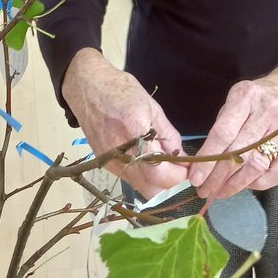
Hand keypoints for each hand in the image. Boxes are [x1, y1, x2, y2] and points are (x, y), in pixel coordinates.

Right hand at [62, 48, 187, 198]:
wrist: (87, 88)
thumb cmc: (122, 91)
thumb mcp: (153, 108)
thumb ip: (169, 136)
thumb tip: (183, 157)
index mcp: (135, 134)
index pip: (160, 173)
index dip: (179, 175)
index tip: (189, 168)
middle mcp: (120, 154)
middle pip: (151, 190)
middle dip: (171, 184)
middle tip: (179, 169)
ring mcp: (111, 162)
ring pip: (141, 189)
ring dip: (157, 183)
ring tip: (165, 164)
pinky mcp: (105, 164)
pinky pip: (130, 180)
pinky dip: (144, 177)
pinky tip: (148, 161)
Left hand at [188, 66, 277, 199]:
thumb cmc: (255, 98)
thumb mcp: (234, 100)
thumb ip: (221, 126)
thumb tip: (202, 162)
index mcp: (246, 97)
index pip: (224, 132)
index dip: (208, 158)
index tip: (195, 177)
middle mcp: (267, 113)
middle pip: (239, 152)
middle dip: (217, 177)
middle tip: (204, 190)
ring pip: (258, 165)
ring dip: (236, 184)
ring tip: (220, 192)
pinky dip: (261, 184)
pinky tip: (246, 185)